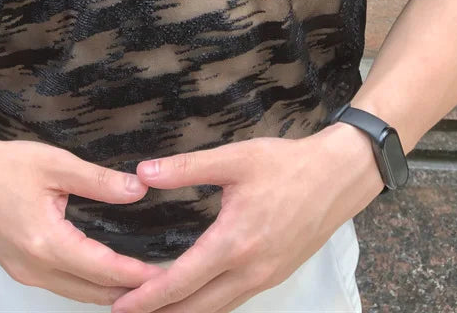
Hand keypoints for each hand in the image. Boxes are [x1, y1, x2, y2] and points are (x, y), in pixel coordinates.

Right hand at [0, 128, 166, 305]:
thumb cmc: (6, 164)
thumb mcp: (55, 164)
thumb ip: (98, 181)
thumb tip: (139, 190)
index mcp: (45, 243)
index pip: (101, 269)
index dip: (136, 274)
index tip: (168, 275)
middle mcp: (34, 268)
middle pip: (91, 292)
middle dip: (129, 292)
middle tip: (165, 285)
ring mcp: (24, 273)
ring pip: (76, 294)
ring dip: (110, 292)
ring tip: (143, 284)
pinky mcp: (19, 269)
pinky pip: (61, 287)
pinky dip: (88, 286)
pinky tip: (107, 276)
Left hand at [110, 123, 384, 312]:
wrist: (337, 177)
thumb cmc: (286, 165)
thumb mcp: (234, 159)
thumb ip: (186, 167)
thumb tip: (143, 172)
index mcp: (235, 242)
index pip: (181, 281)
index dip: (147, 297)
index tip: (119, 304)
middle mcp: (250, 271)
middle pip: (196, 308)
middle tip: (124, 308)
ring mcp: (265, 278)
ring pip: (216, 309)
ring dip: (182, 312)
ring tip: (152, 308)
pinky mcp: (274, 275)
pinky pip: (233, 301)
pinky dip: (206, 305)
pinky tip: (191, 296)